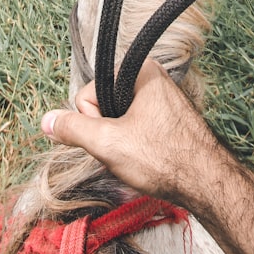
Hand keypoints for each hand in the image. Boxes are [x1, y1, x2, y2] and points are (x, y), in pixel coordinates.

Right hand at [42, 59, 219, 204]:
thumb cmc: (163, 158)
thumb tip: (46, 121)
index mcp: (139, 70)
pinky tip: (148, 158)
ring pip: (117, 120)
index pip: (88, 93)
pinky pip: (134, 127)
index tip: (115, 137)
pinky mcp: (166, 117)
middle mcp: (151, 77)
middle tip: (128, 150)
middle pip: (103, 105)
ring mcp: (160, 98)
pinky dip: (134, 145)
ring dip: (119, 142)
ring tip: (141, 156)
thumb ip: (72, 129)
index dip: (93, 122)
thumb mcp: (108, 144)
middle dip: (107, 133)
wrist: (208, 183)